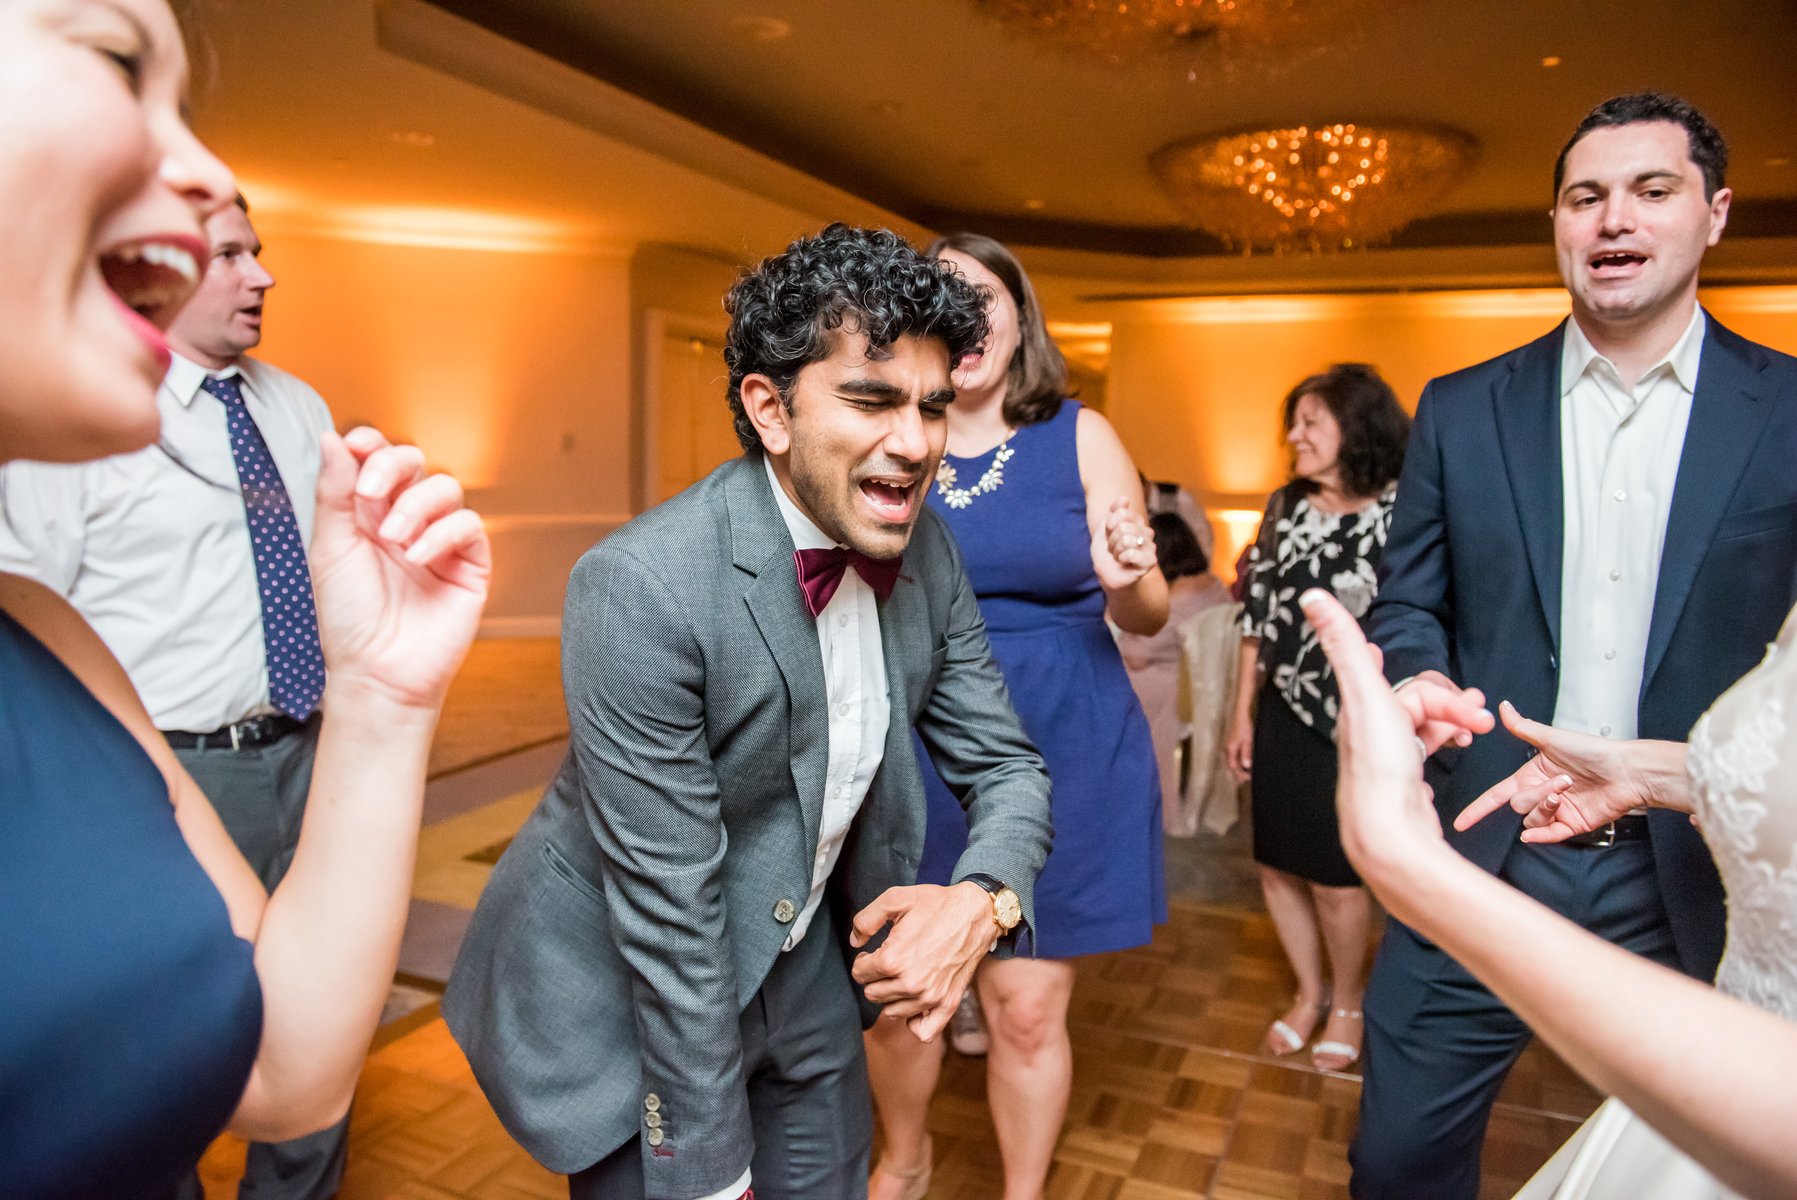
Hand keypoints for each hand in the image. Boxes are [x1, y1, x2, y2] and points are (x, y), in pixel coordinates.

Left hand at [306, 427, 490, 710]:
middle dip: (393, 467)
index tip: (356, 448)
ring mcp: (439, 541)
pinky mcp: (470, 564)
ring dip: (417, 506)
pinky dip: (443, 534)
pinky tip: (419, 556)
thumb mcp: (330, 548)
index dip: (370, 445)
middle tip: (371, 493)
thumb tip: (332, 439)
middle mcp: (404, 521)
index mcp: (367, 515)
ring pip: (445, 488)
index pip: (376, 459)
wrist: (377, 671)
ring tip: (395, 540)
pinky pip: (469, 527)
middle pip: (414, 462)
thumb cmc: (349, 619)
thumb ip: (334, 492)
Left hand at [850, 882, 996, 1042]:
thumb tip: (854, 942)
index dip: (863, 961)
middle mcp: (910, 983)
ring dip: (892, 996)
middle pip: (873, 994)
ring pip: (891, 1011)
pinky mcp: (948, 1003)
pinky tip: (913, 1003)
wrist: (976, 913)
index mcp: (893, 959)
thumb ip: (865, 920)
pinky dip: (914, 1022)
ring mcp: (930, 997)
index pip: (859, 974)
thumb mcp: (895, 899)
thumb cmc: (936, 904)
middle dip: (875, 978)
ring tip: (902, 977)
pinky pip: (923, 1031)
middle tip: (888, 963)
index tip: (872, 954)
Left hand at [1092, 496, 1155, 590]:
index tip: (1109, 535)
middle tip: (1114, 549)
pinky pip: (1132, 553)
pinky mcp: (1150, 561)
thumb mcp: (1105, 529)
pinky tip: (1124, 563)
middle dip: (1112, 541)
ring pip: (1127, 540)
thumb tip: (1124, 498)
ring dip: (1116, 551)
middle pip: (1123, 527)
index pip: (1122, 513)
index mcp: (1137, 522)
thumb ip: (1113, 512)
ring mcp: (1150, 546)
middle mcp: (1147, 532)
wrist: (1107, 575)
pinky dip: (1122, 559)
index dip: (1109, 526)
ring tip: (1119, 556)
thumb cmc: (1107, 552)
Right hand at [1225, 713, 1253, 781]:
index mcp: (1231, 749)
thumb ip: (1246, 753)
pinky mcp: (1231, 743)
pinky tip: (1240, 763)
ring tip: (1242, 775)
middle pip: (1231, 764)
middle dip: (1237, 773)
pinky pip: (1232, 756)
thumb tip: (1246, 766)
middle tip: (1244, 781)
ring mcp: (1228, 746)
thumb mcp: (1247, 741)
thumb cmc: (1244, 727)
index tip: (1247, 779)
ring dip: (1237, 768)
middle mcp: (1227, 748)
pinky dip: (1236, 762)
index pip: (1234, 766)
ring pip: (1231, 760)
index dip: (1239, 773)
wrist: (1240, 716)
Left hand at [1300, 589, 1479, 875]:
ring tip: (1478, 731)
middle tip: (1482, 717)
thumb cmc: (1377, 766)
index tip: (1377, 653)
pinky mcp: (1404, 788)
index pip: (1381, 677)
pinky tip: (1457, 751)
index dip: (1376, 662)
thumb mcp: (1364, 692)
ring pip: (1424, 729)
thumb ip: (1344, 642)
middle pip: (1417, 704)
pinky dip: (1445, 746)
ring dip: (1454, 722)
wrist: (1390, 834)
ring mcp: (1386, 763)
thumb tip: (1309, 595)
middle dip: (1452, 702)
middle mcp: (1367, 735)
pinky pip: (1427, 757)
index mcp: (1358, 710)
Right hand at [1453, 702, 1651, 841]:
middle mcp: (1541, 794)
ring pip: (1532, 820)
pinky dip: (1541, 836)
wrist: (1627, 771)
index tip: (1460, 823)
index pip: (1497, 795)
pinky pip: (1548, 835)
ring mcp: (1556, 811)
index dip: (1478, 809)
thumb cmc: (1594, 750)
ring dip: (1545, 808)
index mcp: (1531, 775)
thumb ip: (1522, 727)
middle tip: (1563, 782)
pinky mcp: (1572, 825)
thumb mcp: (1553, 737)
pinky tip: (1535, 834)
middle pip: (1518, 805)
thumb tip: (1502, 707)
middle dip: (1536, 794)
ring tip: (1567, 794)